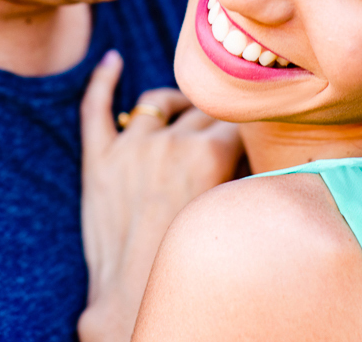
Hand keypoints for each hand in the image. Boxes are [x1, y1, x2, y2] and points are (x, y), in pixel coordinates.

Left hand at [78, 51, 242, 341]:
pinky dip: (102, 79)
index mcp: (210, 153)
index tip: (250, 136)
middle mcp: (170, 141)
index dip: (244, 129)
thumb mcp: (232, 214)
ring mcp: (130, 146)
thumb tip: (265, 155)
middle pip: (200, 109)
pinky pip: (96, 105)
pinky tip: (111, 61)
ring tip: (181, 110)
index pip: (236, 121)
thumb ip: (247, 177)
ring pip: (157, 101)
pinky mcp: (97, 159)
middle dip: (213, 117)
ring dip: (173, 102)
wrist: (133, 300)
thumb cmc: (190, 265)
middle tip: (220, 131)